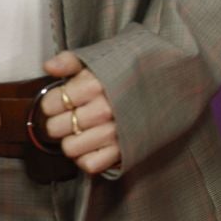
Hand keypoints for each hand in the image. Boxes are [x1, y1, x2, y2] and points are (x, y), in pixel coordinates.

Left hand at [39, 51, 121, 174]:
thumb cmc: (133, 70)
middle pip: (55, 128)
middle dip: (59, 122)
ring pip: (70, 148)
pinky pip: (91, 164)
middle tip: (71, 116)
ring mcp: (114, 131)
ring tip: (82, 131)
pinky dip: (87, 157)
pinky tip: (93, 145)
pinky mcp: (124, 149)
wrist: (171, 83)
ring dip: (72, 141)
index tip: (63, 100)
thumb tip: (49, 67)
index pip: (50, 103)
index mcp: (95, 84)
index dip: (52, 102)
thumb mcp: (104, 57)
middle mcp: (103, 109)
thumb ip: (72, 60)